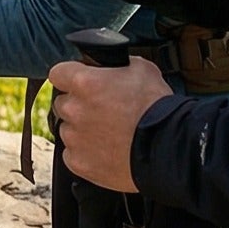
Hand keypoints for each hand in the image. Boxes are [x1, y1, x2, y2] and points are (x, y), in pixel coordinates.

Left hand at [45, 57, 171, 193]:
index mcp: (84, 82)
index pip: (58, 73)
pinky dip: (86, 153)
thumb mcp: (141, 69)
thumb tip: (107, 67)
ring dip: (82, 130)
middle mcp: (73, 109)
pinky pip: (73, 154)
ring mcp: (74, 138)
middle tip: (103, 111)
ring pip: (68, 130)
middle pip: (63, 103)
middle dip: (79, 105)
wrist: (170, 148)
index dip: (70, 77)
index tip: (79, 83)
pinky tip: (107, 150)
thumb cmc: (157, 108)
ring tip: (109, 134)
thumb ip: (115, 65)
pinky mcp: (78, 162)